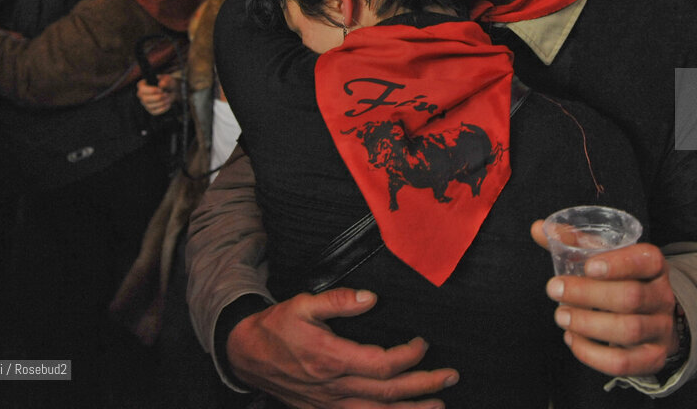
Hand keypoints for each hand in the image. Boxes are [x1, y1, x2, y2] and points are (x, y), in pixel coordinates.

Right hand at [136, 74, 178, 115]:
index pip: (142, 89)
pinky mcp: (151, 110)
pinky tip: (168, 104)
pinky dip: (163, 108)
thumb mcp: (168, 80)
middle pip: (145, 99)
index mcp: (142, 85)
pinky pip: (155, 112)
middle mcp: (142, 95)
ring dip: (162, 103)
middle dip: (158, 97)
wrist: (172, 91)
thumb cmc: (168, 83)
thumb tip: (161, 84)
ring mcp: (146, 103)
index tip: (161, 90)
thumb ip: (165, 81)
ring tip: (169, 98)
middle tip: (166, 94)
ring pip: (150, 106)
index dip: (152, 90)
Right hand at [227, 288, 457, 407]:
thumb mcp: (304, 303)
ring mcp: (329, 403)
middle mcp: (333, 386)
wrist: (246, 354)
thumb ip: (339, 300)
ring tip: (438, 406)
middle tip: (450, 377)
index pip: (382, 364)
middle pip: (388, 392)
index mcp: (331, 358)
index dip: (409, 356)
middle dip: (424, 385)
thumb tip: (370, 298)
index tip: (423, 343)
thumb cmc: (277, 327)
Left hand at [531, 221, 676, 377]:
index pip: (647, 259)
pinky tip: (572, 339)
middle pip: (631, 296)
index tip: (588, 266)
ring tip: (561, 316)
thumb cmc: (620, 281)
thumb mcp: (604, 258)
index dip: (619, 263)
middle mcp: (662, 296)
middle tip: (554, 289)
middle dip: (588, 294)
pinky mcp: (652, 358)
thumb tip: (537, 228)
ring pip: (629, 329)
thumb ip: (573, 243)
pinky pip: (624, 362)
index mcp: (653, 266)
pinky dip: (593, 354)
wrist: (652, 319)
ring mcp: (660, 329)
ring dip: (588, 324)